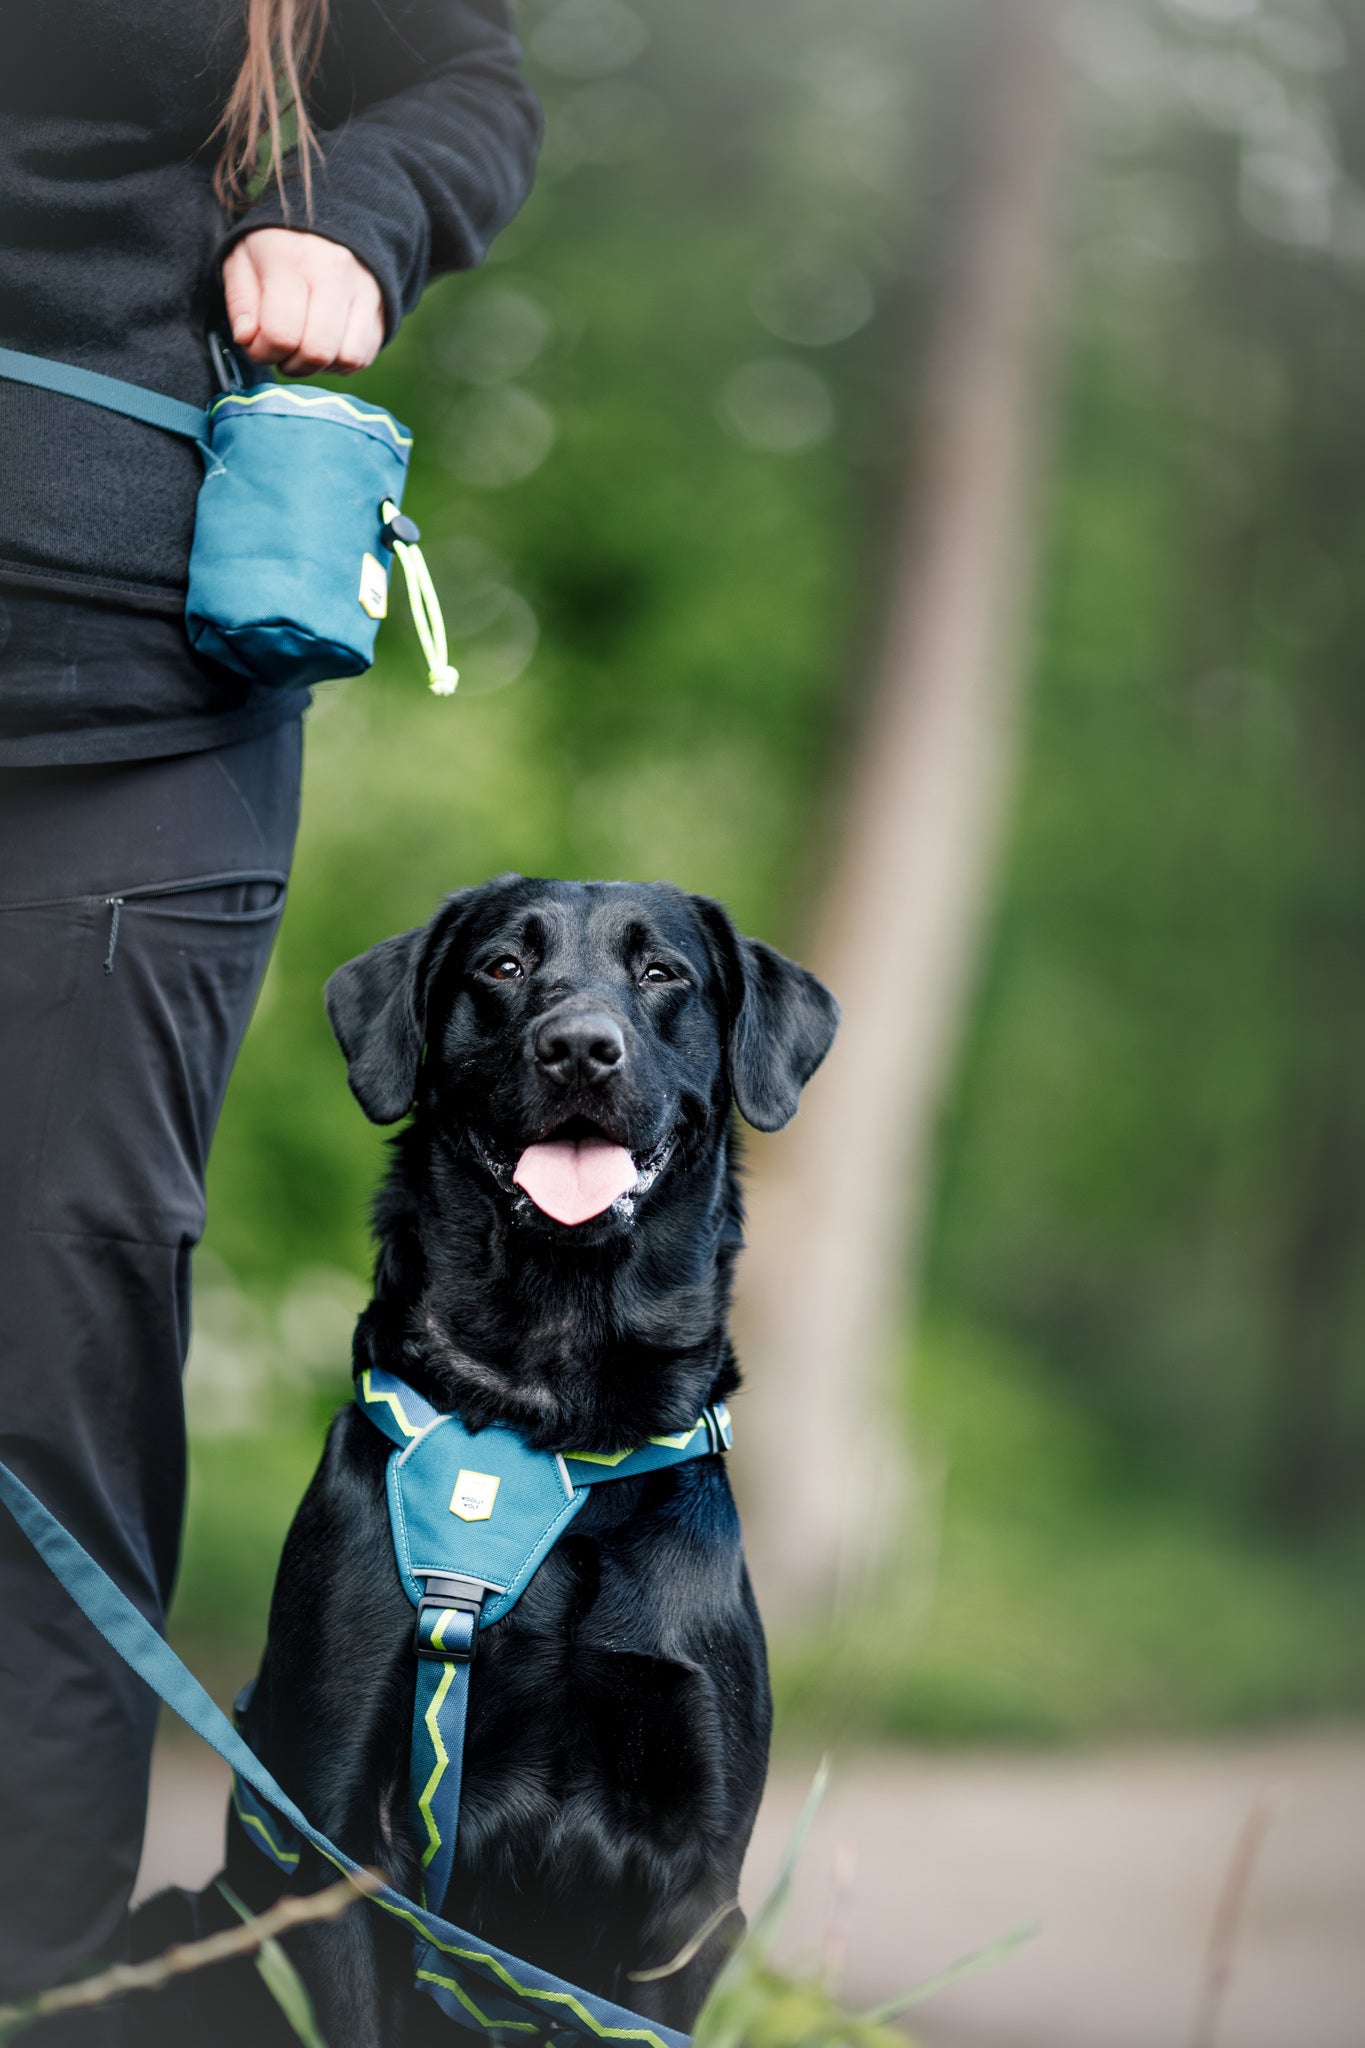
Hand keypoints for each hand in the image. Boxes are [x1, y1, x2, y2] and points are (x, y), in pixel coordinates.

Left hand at [222, 229, 384, 374]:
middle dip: (292, 364)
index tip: (256, 345)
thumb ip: (240, 303)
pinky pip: (363, 357)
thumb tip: (248, 339)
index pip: (281, 333)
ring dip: (319, 367)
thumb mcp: (241, 262)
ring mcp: (365, 291)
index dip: (263, 353)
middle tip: (280, 351)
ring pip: (346, 358)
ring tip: (303, 348)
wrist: (325, 220)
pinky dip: (340, 363)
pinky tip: (324, 346)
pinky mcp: (381, 309)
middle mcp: (335, 273)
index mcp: (292, 259)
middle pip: (316, 351)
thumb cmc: (275, 248)